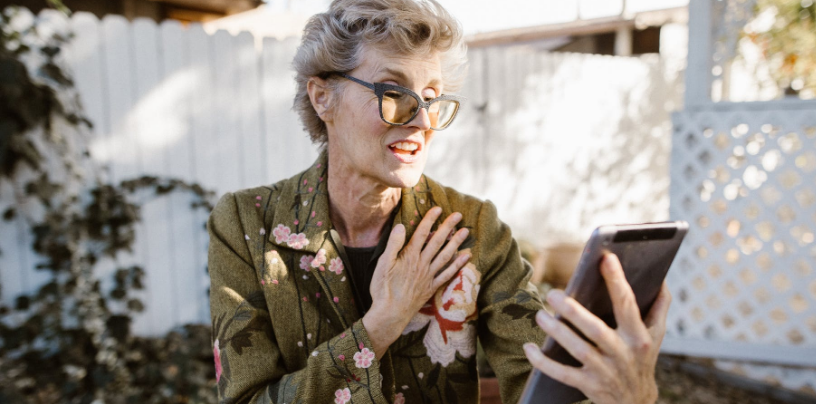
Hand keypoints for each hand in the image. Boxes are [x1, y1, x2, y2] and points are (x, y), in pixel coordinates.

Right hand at [362, 206, 470, 357]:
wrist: (390, 314)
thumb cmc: (383, 289)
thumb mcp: (382, 264)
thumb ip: (393, 244)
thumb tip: (400, 226)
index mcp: (409, 256)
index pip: (421, 233)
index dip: (430, 220)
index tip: (438, 208)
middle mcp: (422, 264)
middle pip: (437, 242)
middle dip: (448, 227)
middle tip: (459, 215)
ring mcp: (429, 275)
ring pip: (445, 256)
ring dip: (456, 242)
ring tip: (465, 231)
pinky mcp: (432, 287)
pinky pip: (448, 274)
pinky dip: (457, 264)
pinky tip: (465, 257)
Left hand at [523, 253, 670, 403]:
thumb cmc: (641, 359)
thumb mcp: (655, 335)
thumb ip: (659, 305)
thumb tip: (661, 276)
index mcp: (638, 336)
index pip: (628, 305)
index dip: (617, 281)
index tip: (605, 258)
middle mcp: (623, 354)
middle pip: (597, 330)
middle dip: (574, 312)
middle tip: (553, 293)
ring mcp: (605, 372)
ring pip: (578, 351)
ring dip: (557, 333)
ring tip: (540, 314)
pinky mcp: (590, 386)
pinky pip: (563, 375)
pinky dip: (544, 363)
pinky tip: (529, 347)